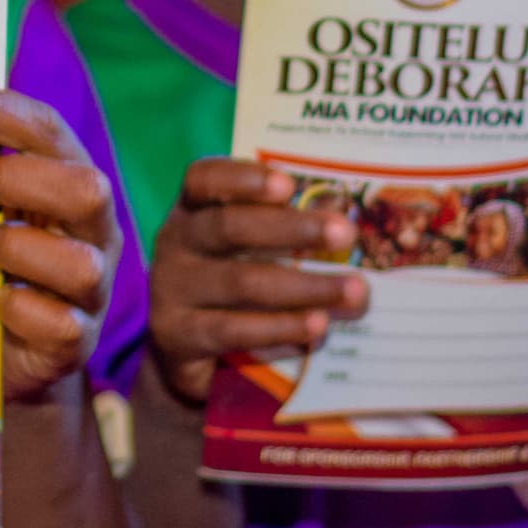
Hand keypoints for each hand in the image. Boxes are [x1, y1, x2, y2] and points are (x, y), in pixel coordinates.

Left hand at [0, 90, 120, 400]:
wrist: (1, 352)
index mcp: (70, 186)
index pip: (49, 130)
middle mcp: (93, 233)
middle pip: (88, 187)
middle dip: (17, 178)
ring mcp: (91, 289)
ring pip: (80, 264)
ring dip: (17, 248)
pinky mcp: (76, 339)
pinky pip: (59, 324)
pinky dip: (17, 308)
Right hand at [147, 159, 364, 405]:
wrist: (180, 348)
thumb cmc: (228, 283)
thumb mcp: (243, 249)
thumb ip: (280, 231)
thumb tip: (340, 218)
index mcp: (191, 210)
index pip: (204, 179)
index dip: (243, 179)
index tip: (289, 186)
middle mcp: (175, 242)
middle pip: (229, 227)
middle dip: (292, 229)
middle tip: (345, 233)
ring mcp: (172, 288)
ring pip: (242, 282)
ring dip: (305, 286)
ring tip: (354, 291)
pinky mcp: (178, 334)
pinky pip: (234, 329)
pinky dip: (281, 327)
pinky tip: (318, 326)